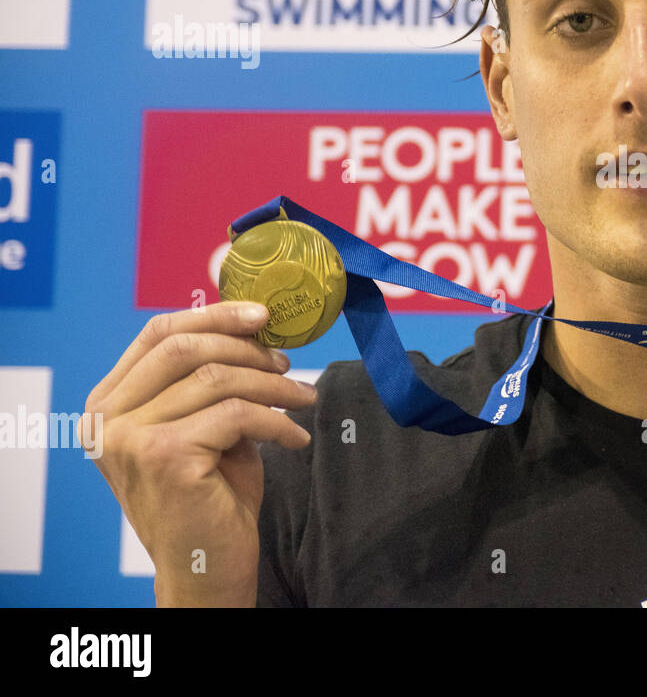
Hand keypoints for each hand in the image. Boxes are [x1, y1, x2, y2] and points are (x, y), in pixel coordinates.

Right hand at [83, 301, 316, 605]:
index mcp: (108, 404)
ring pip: (217, 379)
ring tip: (303, 399)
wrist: (204, 567)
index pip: (157, 334)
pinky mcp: (164, 456)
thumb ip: (208, 380)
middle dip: (247, 349)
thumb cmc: (208, 496)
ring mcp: (130, 438)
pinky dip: (277, 422)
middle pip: (185, 348)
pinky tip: (295, 438)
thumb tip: (254, 327)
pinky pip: (237, 414)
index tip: (262, 316)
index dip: (213, 315)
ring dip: (272, 385)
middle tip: (287, 364)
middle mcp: (107, 419)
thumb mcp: (203, 425)